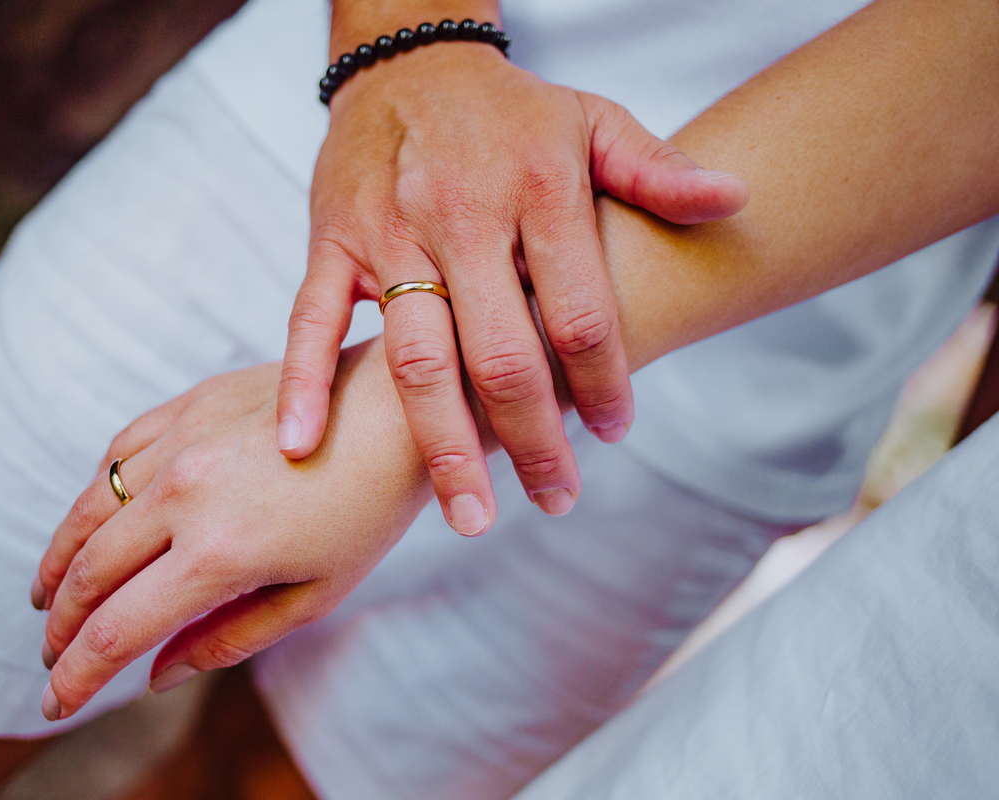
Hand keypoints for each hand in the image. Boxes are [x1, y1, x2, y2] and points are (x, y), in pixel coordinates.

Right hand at [32, 340, 431, 720]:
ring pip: (88, 512)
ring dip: (57, 563)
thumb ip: (229, 639)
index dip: (75, 679)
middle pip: (88, 575)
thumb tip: (156, 676)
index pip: (115, 632)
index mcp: (218, 554)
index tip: (54, 705)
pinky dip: (93, 497)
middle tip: (50, 658)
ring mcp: (180, 441)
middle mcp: (184, 494)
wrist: (400, 409)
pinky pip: (117, 454)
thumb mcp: (315, 593)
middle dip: (60, 628)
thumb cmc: (370, 509)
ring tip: (45, 598)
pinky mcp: (188, 405)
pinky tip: (89, 522)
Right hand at [277, 28, 748, 535]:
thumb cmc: (508, 109)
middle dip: (533, 440)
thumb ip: (657, 170)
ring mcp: (388, 235)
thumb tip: (734, 201)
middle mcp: (460, 217)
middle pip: (500, 355)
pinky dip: (304, 384)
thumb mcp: (592, 119)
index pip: (579, 312)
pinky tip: (303, 447)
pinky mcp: (332, 243)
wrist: (404, 62)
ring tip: (471, 515)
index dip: (605, 382)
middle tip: (557, 499)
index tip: (615, 431)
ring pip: (415, 358)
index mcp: (537, 189)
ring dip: (444, 446)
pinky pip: (313, 320)